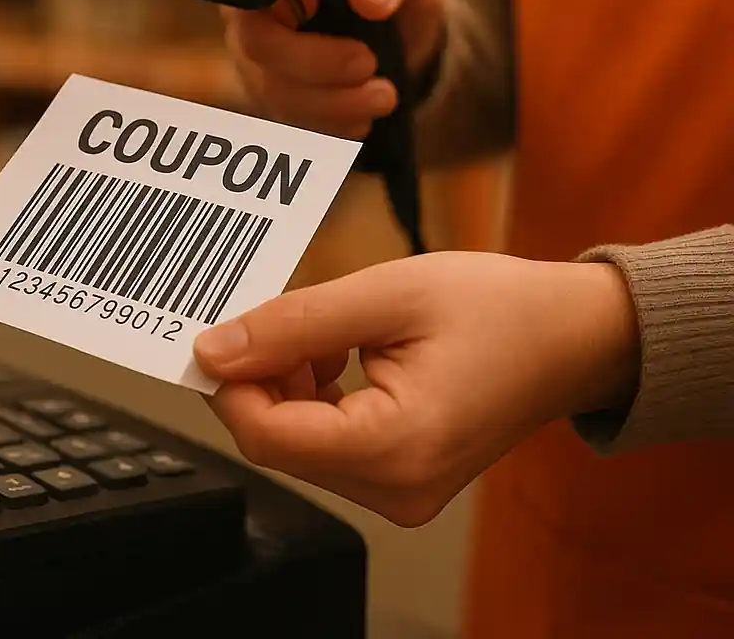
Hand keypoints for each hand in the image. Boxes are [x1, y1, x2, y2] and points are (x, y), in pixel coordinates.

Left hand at [193, 252, 639, 526]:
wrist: (572, 336)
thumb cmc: (497, 307)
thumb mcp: (386, 294)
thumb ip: (294, 324)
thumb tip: (215, 351)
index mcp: (397, 447)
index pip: (267, 436)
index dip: (230, 381)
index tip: (220, 330)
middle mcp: (397, 490)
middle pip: (278, 443)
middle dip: (260, 378)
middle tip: (278, 316)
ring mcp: (402, 493)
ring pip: (297, 444)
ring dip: (287, 385)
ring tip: (323, 331)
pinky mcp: (403, 479)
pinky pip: (328, 447)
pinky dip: (314, 400)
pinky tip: (336, 356)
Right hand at [222, 0, 446, 139]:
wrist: (403, 27)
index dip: (290, 15)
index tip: (350, 27)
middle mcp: (252, 14)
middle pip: (257, 47)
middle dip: (316, 66)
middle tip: (369, 65)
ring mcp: (259, 61)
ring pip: (274, 93)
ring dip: (332, 105)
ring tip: (384, 96)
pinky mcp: (276, 98)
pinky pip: (290, 123)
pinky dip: (330, 128)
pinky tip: (362, 120)